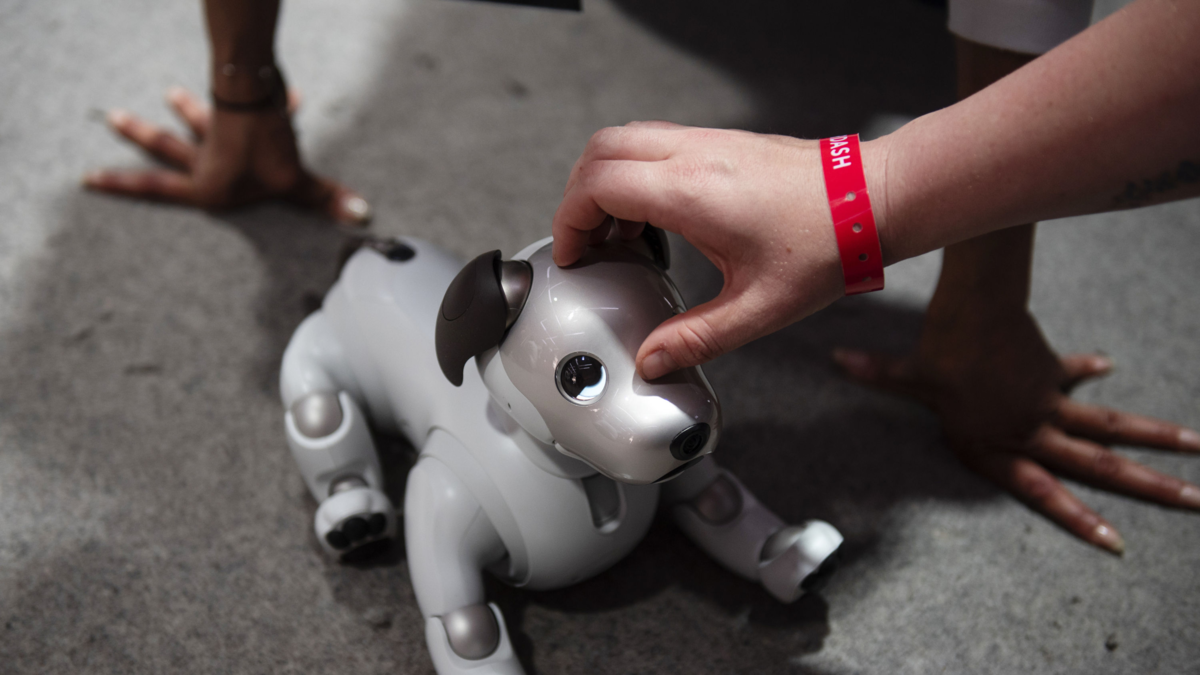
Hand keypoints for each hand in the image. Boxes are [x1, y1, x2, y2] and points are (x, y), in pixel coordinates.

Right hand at [84, 86, 370, 224]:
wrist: (256, 94)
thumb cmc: (265, 146)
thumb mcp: (293, 182)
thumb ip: (324, 201)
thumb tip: (361, 218)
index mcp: (208, 185)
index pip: (158, 189)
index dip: (124, 186)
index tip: (86, 177)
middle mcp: (208, 158)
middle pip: (168, 147)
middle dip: (141, 136)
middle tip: (113, 117)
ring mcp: (220, 132)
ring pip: (198, 120)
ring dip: (187, 109)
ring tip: (170, 93)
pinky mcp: (238, 110)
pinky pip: (251, 110)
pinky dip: (275, 103)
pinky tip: (295, 96)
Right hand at [552, 122, 892, 379]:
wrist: (873, 199)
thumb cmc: (826, 245)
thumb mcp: (758, 309)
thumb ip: (696, 338)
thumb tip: (653, 361)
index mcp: (691, 192)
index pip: (596, 187)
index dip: (568, 221)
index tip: (571, 255)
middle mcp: (694, 155)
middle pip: (599, 151)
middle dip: (577, 197)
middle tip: (586, 243)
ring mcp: (709, 141)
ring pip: (625, 139)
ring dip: (605, 181)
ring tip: (619, 234)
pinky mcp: (723, 142)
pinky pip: (656, 142)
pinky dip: (635, 173)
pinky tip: (657, 217)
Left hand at [834, 303, 1199, 553]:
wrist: (976, 305)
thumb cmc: (939, 348)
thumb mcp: (905, 373)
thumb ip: (873, 374)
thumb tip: (835, 358)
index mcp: (996, 444)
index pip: (1042, 490)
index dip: (1078, 518)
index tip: (1116, 541)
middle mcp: (1028, 429)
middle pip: (1097, 465)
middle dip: (1146, 487)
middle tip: (1193, 501)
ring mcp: (1045, 402)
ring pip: (1107, 427)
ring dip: (1151, 437)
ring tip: (1196, 449)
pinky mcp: (1049, 372)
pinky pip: (1072, 378)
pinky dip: (1088, 372)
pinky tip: (1109, 367)